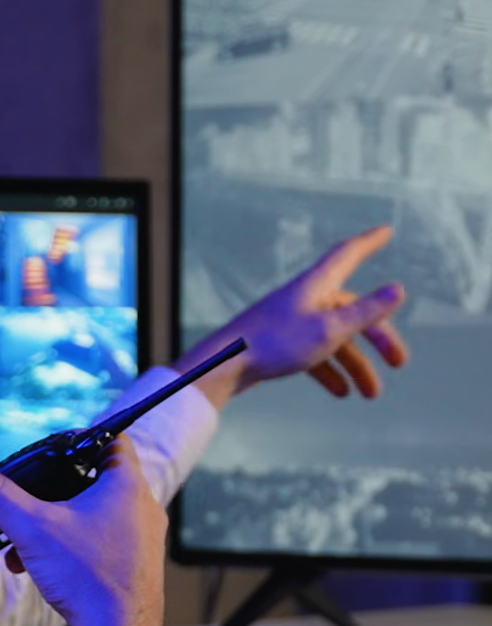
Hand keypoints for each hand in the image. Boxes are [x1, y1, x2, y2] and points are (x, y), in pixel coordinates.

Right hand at [0, 437, 166, 625]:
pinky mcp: (135, 568)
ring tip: (24, 543)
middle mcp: (143, 510)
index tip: (51, 452)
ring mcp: (142, 541)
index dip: (79, 440)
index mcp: (128, 486)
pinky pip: (101, 544)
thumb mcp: (31, 528)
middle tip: (27, 501)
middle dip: (54, 492)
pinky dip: (70, 548)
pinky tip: (40, 568)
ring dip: (57, 525)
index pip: (112, 439)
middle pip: (95, 480)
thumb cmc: (89, 580)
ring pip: (94, 516)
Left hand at [179, 225, 408, 409]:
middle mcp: (305, 298)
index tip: (386, 230)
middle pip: (351, 309)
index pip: (349, 253)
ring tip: (369, 394)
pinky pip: (313, 353)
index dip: (370, 242)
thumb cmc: (274, 344)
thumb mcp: (329, 330)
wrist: (223, 366)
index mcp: (317, 285)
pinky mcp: (279, 342)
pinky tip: (340, 393)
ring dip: (355, 365)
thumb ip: (366, 312)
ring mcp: (291, 320)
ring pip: (335, 338)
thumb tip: (399, 289)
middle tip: (400, 362)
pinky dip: (329, 371)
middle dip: (378, 337)